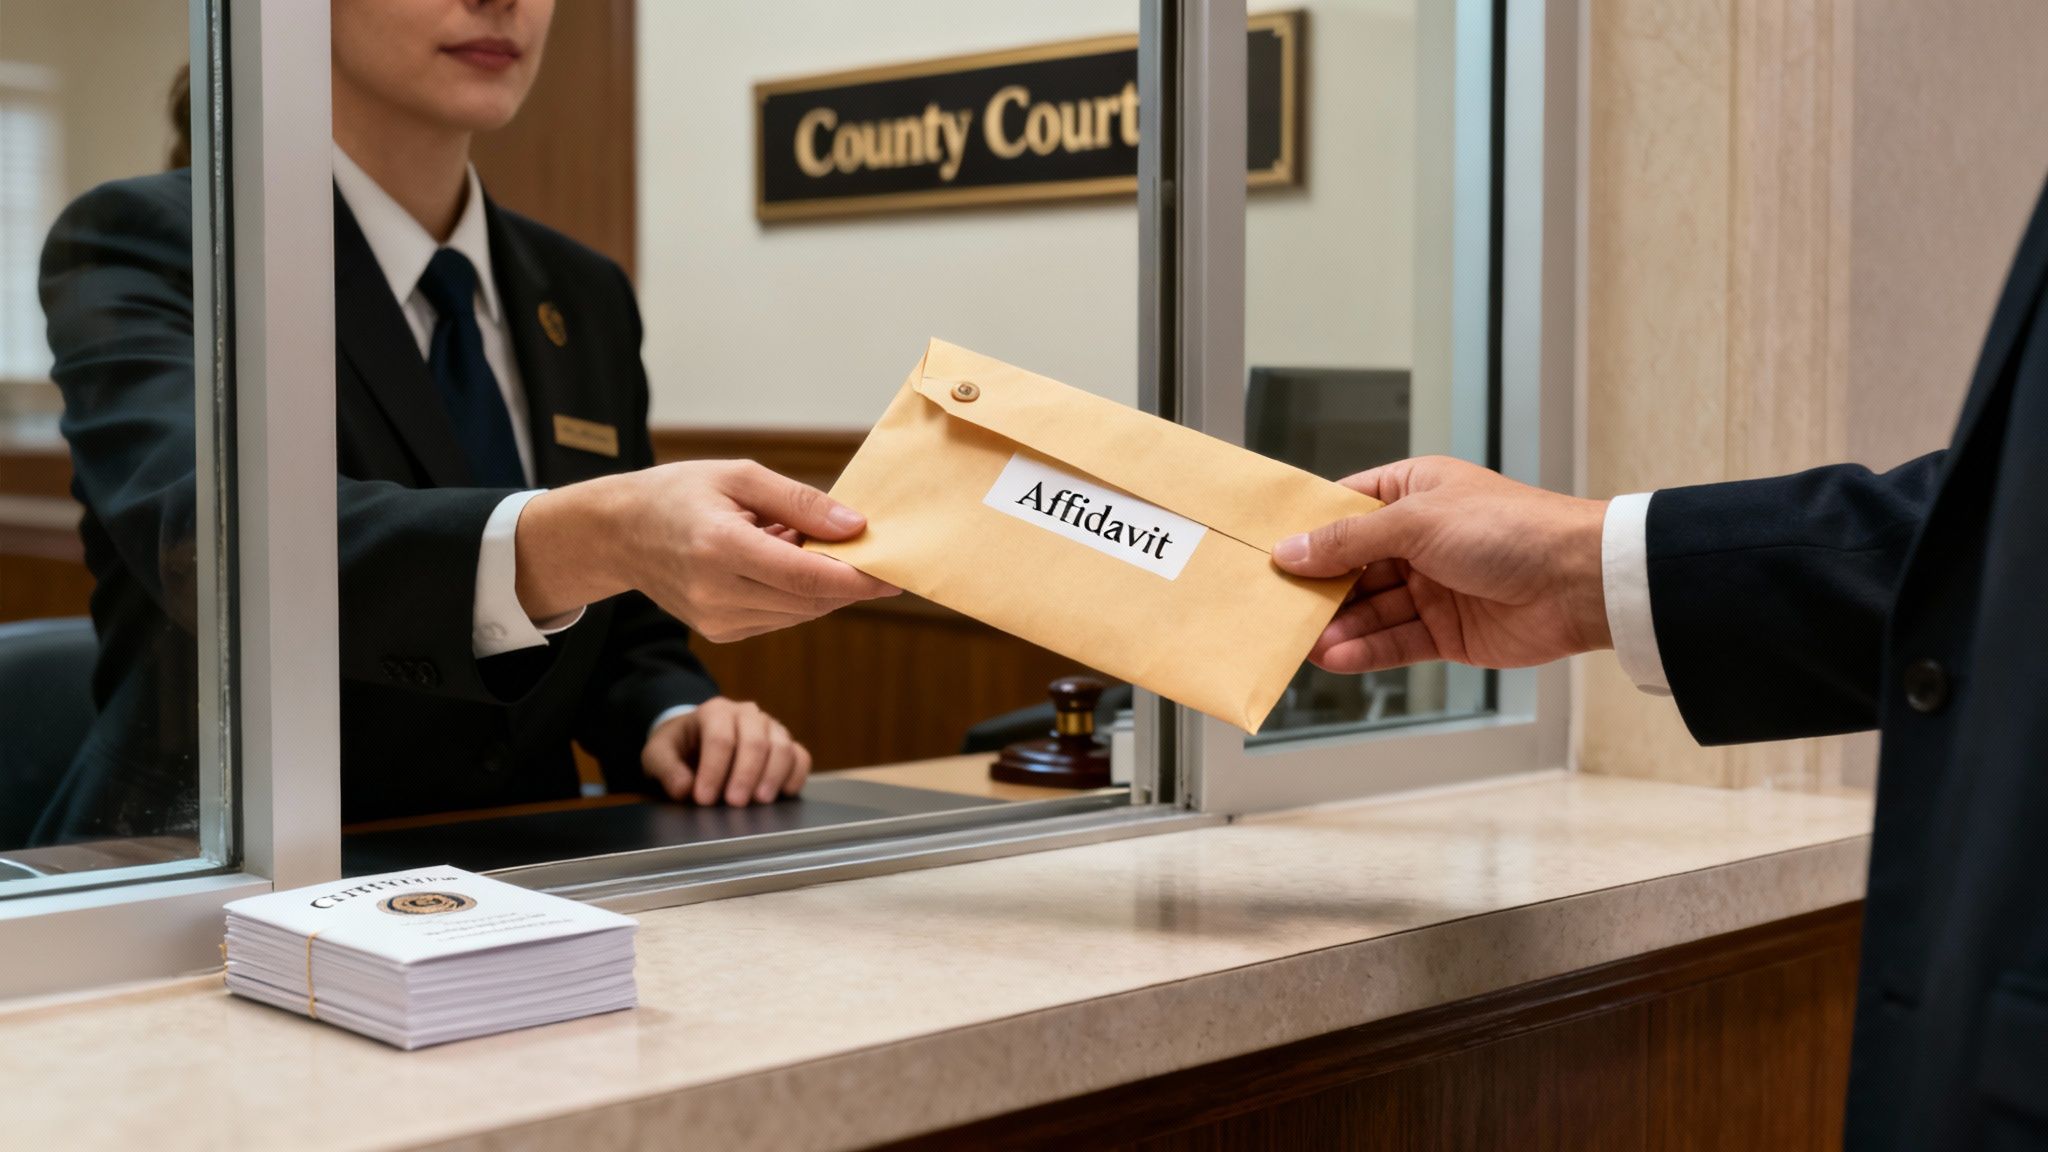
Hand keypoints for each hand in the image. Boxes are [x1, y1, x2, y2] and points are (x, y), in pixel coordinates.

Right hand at [516, 460, 898, 641]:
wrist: (619, 533)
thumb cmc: (679, 494)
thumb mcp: (739, 477)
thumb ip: (800, 503)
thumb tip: (855, 527)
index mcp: (721, 548)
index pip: (807, 576)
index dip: (858, 578)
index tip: (895, 573)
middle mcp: (717, 593)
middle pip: (810, 599)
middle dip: (848, 580)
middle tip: (868, 550)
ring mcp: (717, 620)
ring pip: (800, 613)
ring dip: (821, 585)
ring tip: (799, 542)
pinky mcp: (720, 634)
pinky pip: (780, 618)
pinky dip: (796, 594)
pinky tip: (778, 561)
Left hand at [640, 697, 811, 806]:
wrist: (697, 740)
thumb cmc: (679, 748)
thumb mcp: (658, 754)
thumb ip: (666, 769)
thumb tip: (685, 789)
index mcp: (715, 712)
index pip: (720, 739)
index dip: (714, 770)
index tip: (704, 799)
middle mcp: (747, 714)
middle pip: (755, 741)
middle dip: (745, 774)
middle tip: (735, 804)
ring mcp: (770, 728)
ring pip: (782, 747)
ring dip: (773, 776)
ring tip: (760, 802)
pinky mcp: (786, 745)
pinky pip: (800, 757)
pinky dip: (796, 775)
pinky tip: (784, 793)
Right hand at [1270, 456, 1610, 673]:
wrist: (1580, 582)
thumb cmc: (1510, 528)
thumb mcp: (1417, 521)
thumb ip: (1350, 539)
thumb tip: (1292, 550)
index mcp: (1414, 491)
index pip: (1346, 508)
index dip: (1308, 530)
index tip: (1267, 550)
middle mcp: (1420, 538)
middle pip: (1352, 564)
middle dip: (1317, 587)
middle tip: (1276, 605)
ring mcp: (1433, 586)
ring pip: (1370, 608)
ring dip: (1338, 625)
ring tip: (1302, 641)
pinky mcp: (1447, 631)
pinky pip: (1395, 641)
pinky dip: (1366, 650)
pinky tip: (1336, 656)